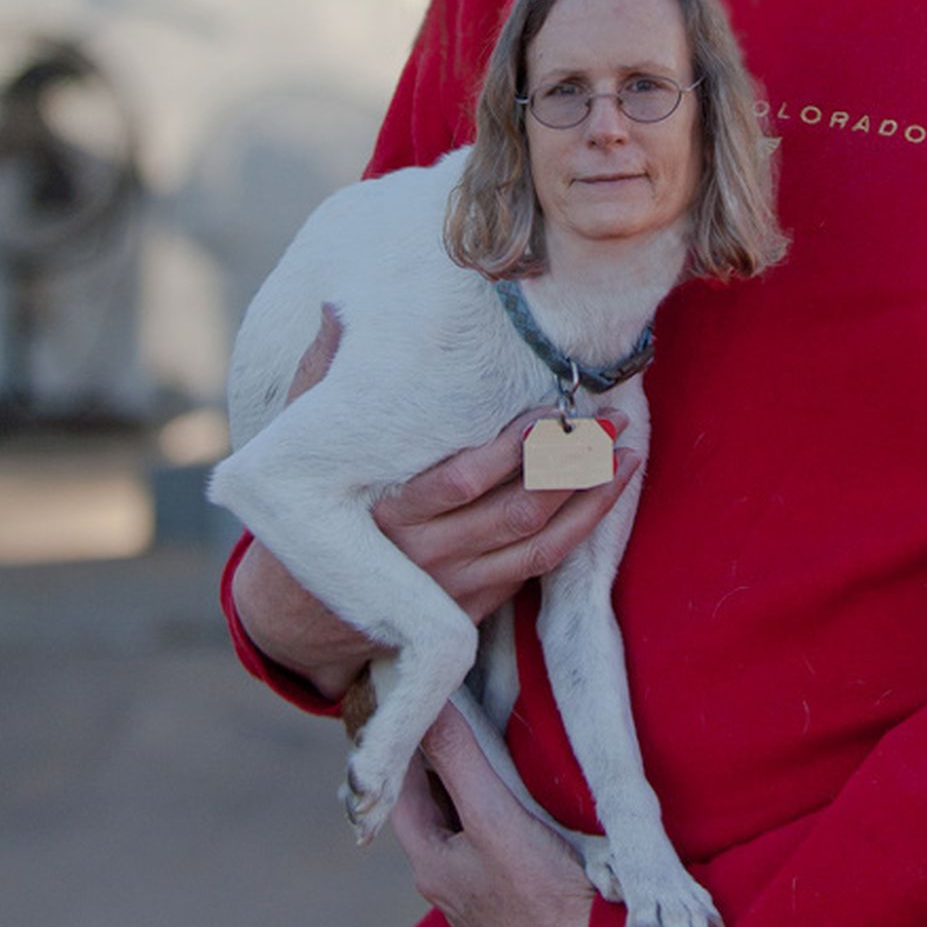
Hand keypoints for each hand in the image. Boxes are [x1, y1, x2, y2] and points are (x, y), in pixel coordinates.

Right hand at [231, 306, 640, 696]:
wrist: (300, 618)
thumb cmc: (307, 516)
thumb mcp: (300, 449)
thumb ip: (321, 379)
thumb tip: (336, 309)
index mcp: (386, 512)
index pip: (462, 481)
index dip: (513, 450)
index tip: (552, 411)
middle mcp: (424, 557)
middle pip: (514, 511)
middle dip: (571, 466)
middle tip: (611, 422)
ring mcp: (453, 588)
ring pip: (537, 543)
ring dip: (590, 499)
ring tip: (625, 453)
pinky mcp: (474, 608)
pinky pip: (539, 570)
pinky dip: (580, 531)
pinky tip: (608, 493)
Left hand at [393, 703, 597, 926]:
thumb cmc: (538, 888)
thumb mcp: (493, 813)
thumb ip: (459, 759)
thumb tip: (429, 709)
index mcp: (431, 865)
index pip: (402, 796)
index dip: (408, 755)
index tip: (418, 717)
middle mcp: (447, 888)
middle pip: (433, 817)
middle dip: (439, 773)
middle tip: (453, 726)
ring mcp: (477, 903)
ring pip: (462, 838)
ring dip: (468, 801)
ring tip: (484, 760)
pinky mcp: (509, 909)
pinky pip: (489, 857)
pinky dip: (493, 827)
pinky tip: (515, 814)